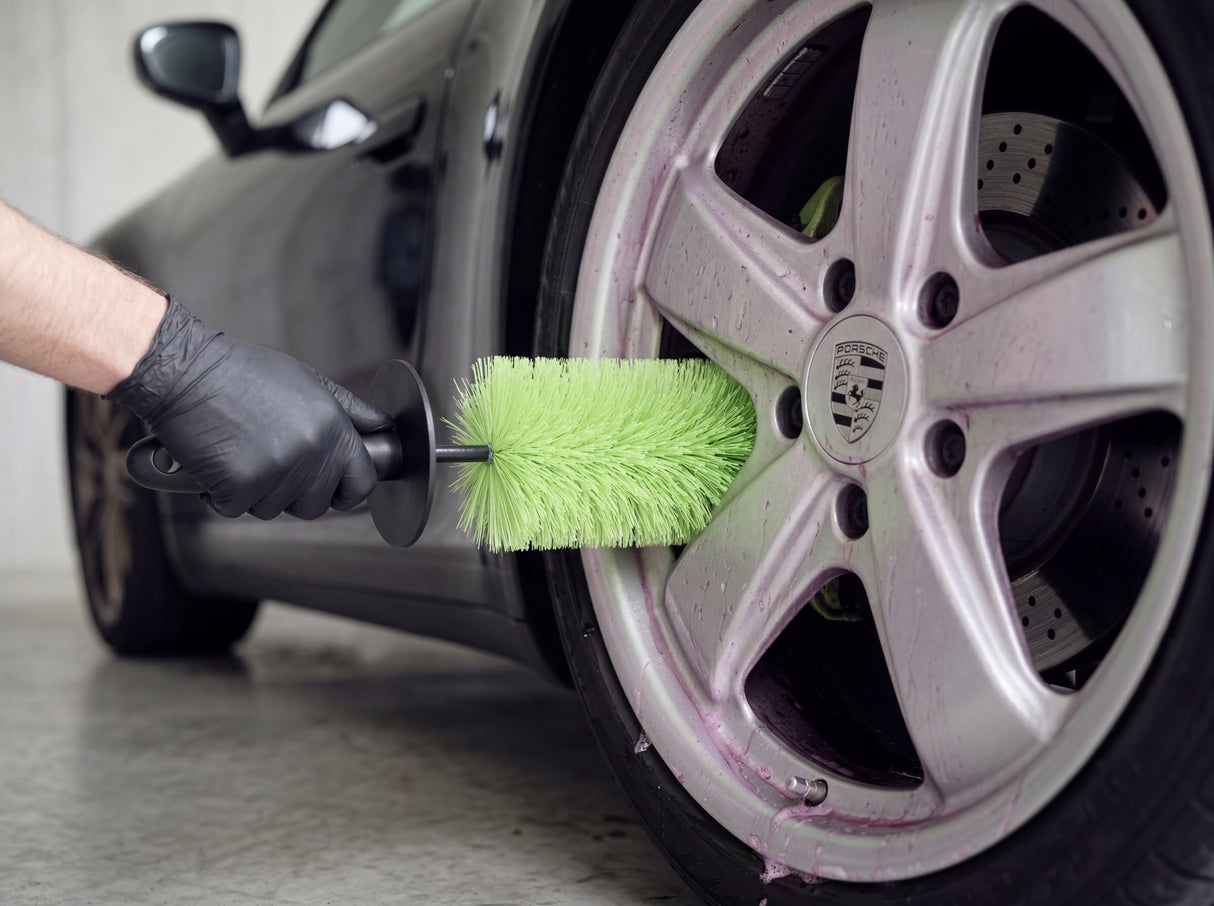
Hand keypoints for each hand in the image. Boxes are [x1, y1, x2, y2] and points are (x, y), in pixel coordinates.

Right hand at [108, 297, 391, 518]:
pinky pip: (236, 508)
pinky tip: (218, 462)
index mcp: (333, 427)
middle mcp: (311, 451)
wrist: (186, 372)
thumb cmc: (245, 375)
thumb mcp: (309, 382)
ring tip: (241, 453)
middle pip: (316, 505)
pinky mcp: (239, 485)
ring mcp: (276, 471)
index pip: (361, 483)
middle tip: (269, 462)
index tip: (333, 489)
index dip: (346, 490)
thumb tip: (384, 428)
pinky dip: (223, 494)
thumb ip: (349, 411)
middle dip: (295, 493)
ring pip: (274, 509)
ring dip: (256, 492)